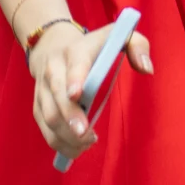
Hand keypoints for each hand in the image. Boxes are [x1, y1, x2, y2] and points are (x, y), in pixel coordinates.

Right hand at [28, 19, 152, 159]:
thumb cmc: (94, 45)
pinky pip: (43, 127)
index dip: (74, 78)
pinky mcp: (37, 104)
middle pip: (57, 95)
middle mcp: (54, 68)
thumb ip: (137, 46)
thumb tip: (147, 69)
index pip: (74, 64)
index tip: (77, 95)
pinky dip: (58, 142)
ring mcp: (42, 88)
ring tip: (86, 144)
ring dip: (65, 135)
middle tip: (85, 135)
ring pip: (48, 115)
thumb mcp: (117, 37)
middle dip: (69, 117)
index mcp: (76, 51)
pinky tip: (76, 148)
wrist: (52, 45)